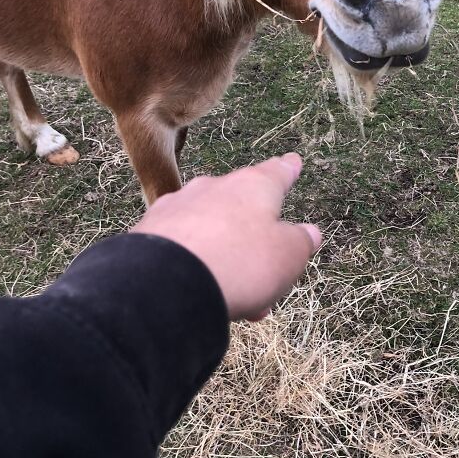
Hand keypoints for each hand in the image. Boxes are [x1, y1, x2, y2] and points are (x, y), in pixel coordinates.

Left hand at [130, 154, 320, 320]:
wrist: (165, 284)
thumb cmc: (239, 263)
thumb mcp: (289, 256)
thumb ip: (301, 242)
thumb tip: (308, 232)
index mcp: (254, 186)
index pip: (277, 172)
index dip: (287, 170)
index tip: (292, 161)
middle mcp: (215, 187)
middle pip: (242, 206)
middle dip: (255, 237)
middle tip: (268, 271)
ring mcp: (179, 206)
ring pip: (212, 229)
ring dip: (227, 256)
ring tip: (241, 297)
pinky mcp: (150, 231)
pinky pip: (183, 245)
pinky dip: (196, 264)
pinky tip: (202, 291)